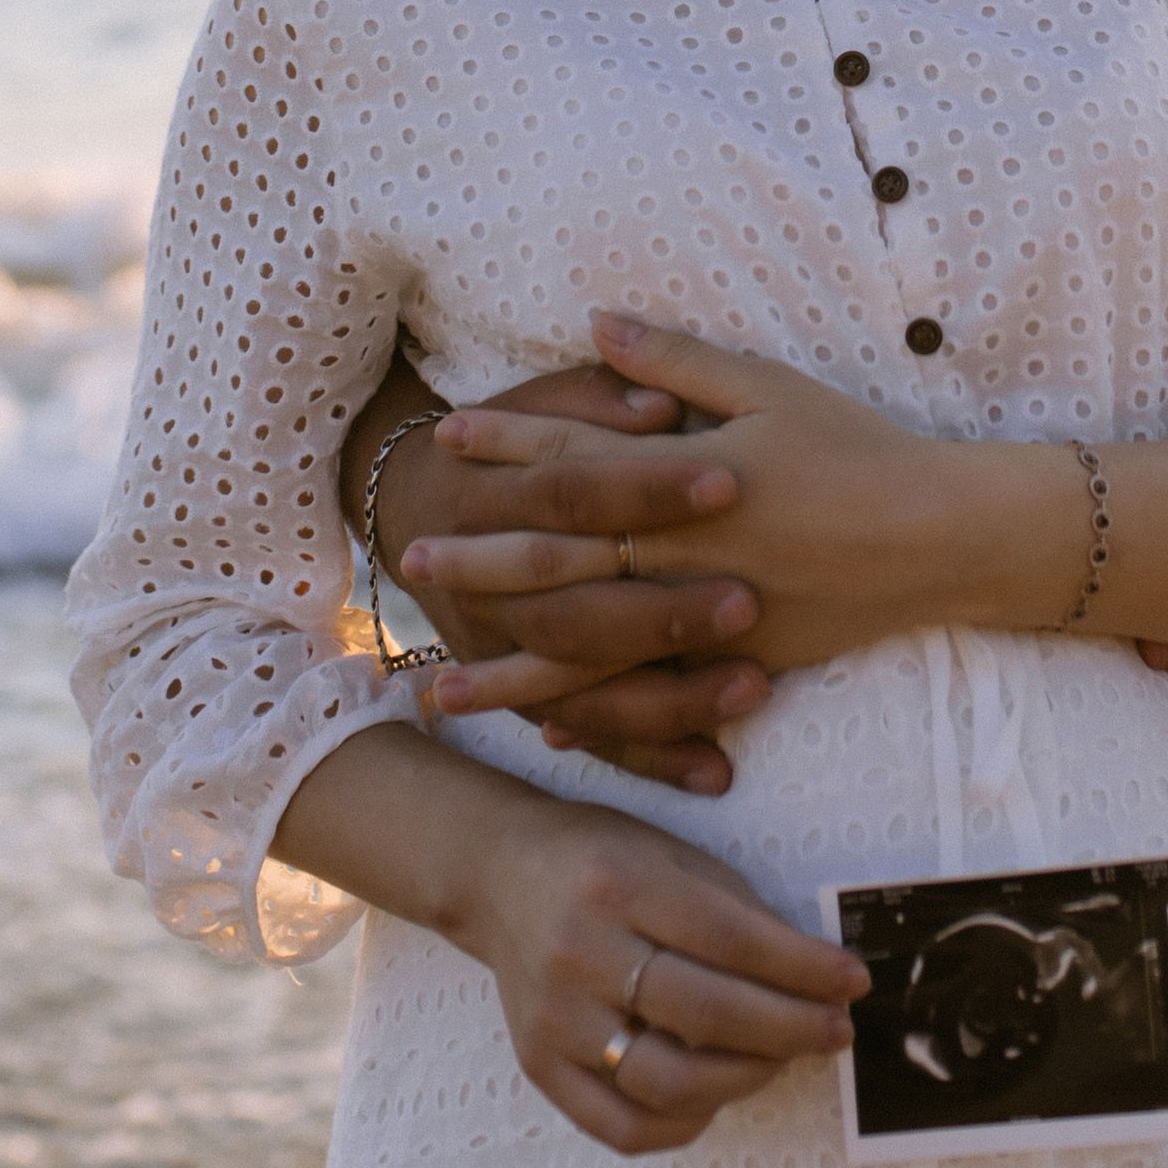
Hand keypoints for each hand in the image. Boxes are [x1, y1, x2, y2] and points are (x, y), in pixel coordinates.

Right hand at [382, 360, 782, 788]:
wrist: (415, 508)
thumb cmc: (513, 440)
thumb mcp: (549, 401)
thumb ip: (603, 398)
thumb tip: (659, 406)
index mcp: (491, 490)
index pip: (571, 489)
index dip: (644, 487)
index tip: (728, 482)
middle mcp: (484, 581)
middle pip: (573, 603)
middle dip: (660, 609)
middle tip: (747, 602)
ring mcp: (503, 649)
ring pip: (579, 685)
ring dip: (668, 694)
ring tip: (753, 686)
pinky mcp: (526, 699)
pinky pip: (591, 734)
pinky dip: (651, 756)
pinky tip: (714, 770)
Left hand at [415, 314, 957, 685]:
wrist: (940, 536)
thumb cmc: (855, 448)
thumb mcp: (767, 386)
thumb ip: (676, 361)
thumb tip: (594, 325)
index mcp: (688, 479)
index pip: (579, 458)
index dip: (511, 443)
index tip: (449, 436)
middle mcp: (686, 554)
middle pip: (565, 558)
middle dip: (483, 556)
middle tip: (411, 556)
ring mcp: (708, 620)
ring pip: (592, 652)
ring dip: (512, 669)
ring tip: (440, 686)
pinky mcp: (738, 666)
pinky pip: (650, 700)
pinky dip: (595, 717)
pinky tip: (544, 730)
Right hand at [458, 783, 867, 1156]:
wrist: (499, 877)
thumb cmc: (600, 860)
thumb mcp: (669, 855)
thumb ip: (735, 909)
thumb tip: (813, 971)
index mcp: (618, 884)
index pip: (730, 938)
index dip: (802, 968)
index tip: (852, 982)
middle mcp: (580, 952)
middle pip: (706, 1013)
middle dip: (791, 1028)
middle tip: (836, 1030)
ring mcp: (555, 1019)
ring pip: (668, 1081)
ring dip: (747, 1078)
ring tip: (784, 1058)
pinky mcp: (540, 1067)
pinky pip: (623, 1125)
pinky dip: (684, 1121)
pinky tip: (719, 1092)